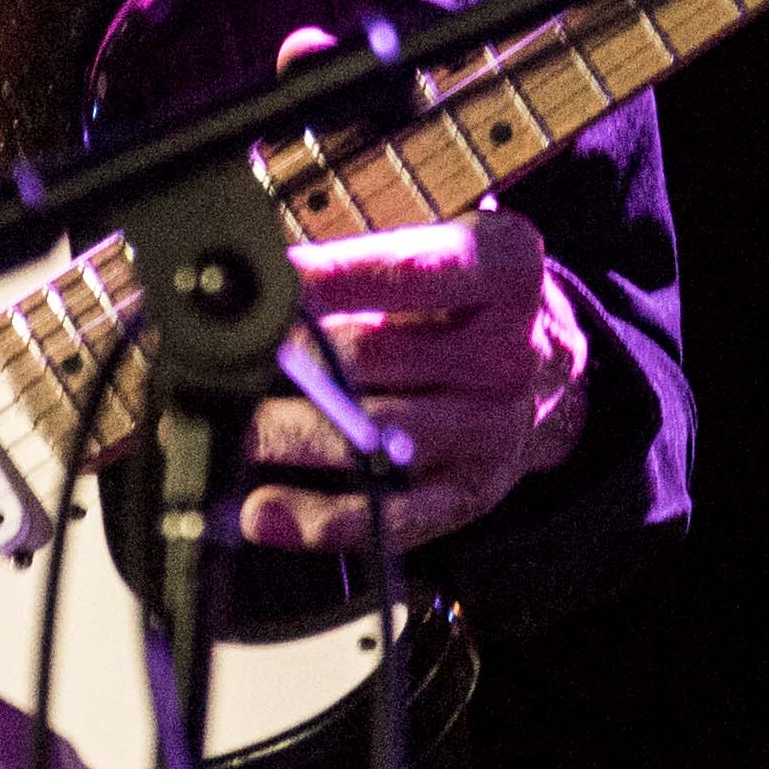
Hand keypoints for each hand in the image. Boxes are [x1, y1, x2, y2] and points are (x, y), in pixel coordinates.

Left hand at [239, 209, 595, 556]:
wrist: (555, 369)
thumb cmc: (472, 301)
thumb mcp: (444, 251)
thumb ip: (363, 261)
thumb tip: (258, 278)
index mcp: (506, 271)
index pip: (406, 271)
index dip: (326, 277)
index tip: (262, 282)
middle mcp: (507, 353)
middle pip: (369, 356)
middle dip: (279, 357)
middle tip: (213, 356)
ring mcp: (491, 429)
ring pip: (366, 435)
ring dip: (279, 435)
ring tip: (217, 425)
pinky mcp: (471, 492)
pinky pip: (386, 514)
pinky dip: (316, 518)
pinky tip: (261, 511)